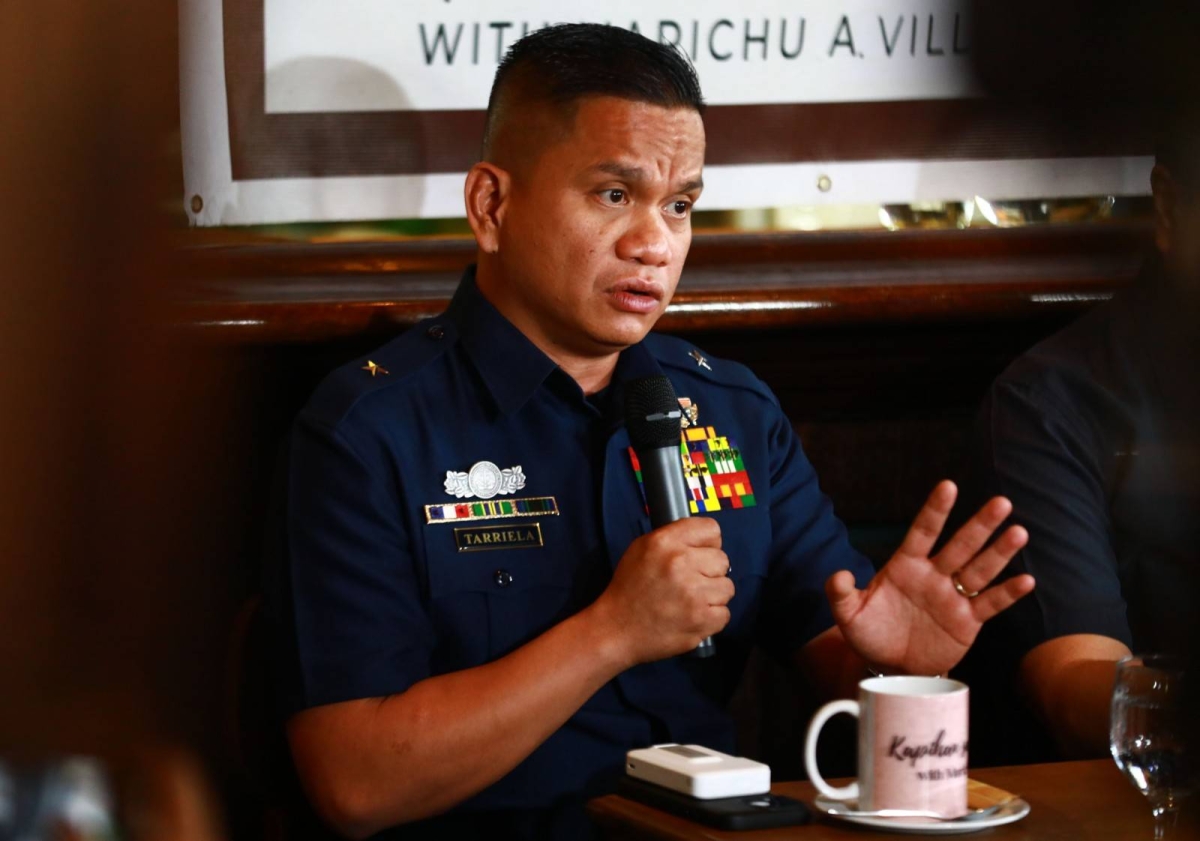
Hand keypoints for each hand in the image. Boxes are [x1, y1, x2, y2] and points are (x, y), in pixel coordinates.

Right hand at [592, 518, 733, 666]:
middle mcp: (681, 563)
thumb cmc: (629, 588)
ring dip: (712, 596)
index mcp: (665, 542)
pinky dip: (711, 618)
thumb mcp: (641, 548)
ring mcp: (694, 594)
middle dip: (709, 572)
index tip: (699, 555)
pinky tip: (692, 617)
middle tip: (690, 583)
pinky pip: (724, 613)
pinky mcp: (701, 620)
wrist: (616, 629)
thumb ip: (673, 538)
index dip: (707, 544)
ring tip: (690, 602)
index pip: (711, 530)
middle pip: (722, 560)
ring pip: (727, 587)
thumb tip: (703, 540)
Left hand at [826, 480, 1034, 676]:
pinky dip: (1007, 593)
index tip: (948, 486)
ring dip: (999, 552)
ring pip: (980, 570)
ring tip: (1019, 532)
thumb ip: (841, 594)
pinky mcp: (967, 621)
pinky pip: (990, 604)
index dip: (935, 510)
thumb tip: (839, 574)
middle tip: (1001, 502)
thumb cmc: (870, 634)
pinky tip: (1027, 580)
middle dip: (980, 525)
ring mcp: (952, 597)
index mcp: (906, 565)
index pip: (922, 532)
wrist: (891, 666)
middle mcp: (934, 575)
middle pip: (960, 545)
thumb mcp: (849, 615)